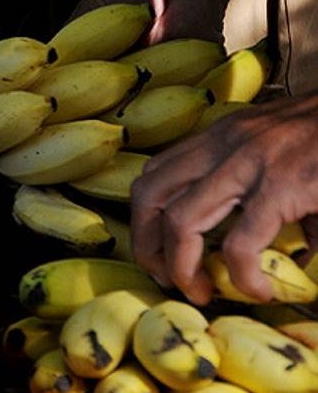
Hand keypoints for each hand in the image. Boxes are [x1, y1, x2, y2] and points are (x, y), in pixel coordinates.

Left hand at [130, 94, 317, 304]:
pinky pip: (240, 243)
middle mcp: (224, 144)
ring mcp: (251, 163)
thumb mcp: (278, 149)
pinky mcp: (283, 186)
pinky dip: (241, 276)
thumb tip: (238, 240)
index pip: (153, 175)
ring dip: (181, 267)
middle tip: (167, 278)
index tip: (160, 253)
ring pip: (181, 221)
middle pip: (149, 197)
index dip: (144, 220)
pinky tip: (257, 291)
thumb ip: (249, 185)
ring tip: (202, 291)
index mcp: (220, 136)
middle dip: (147, 246)